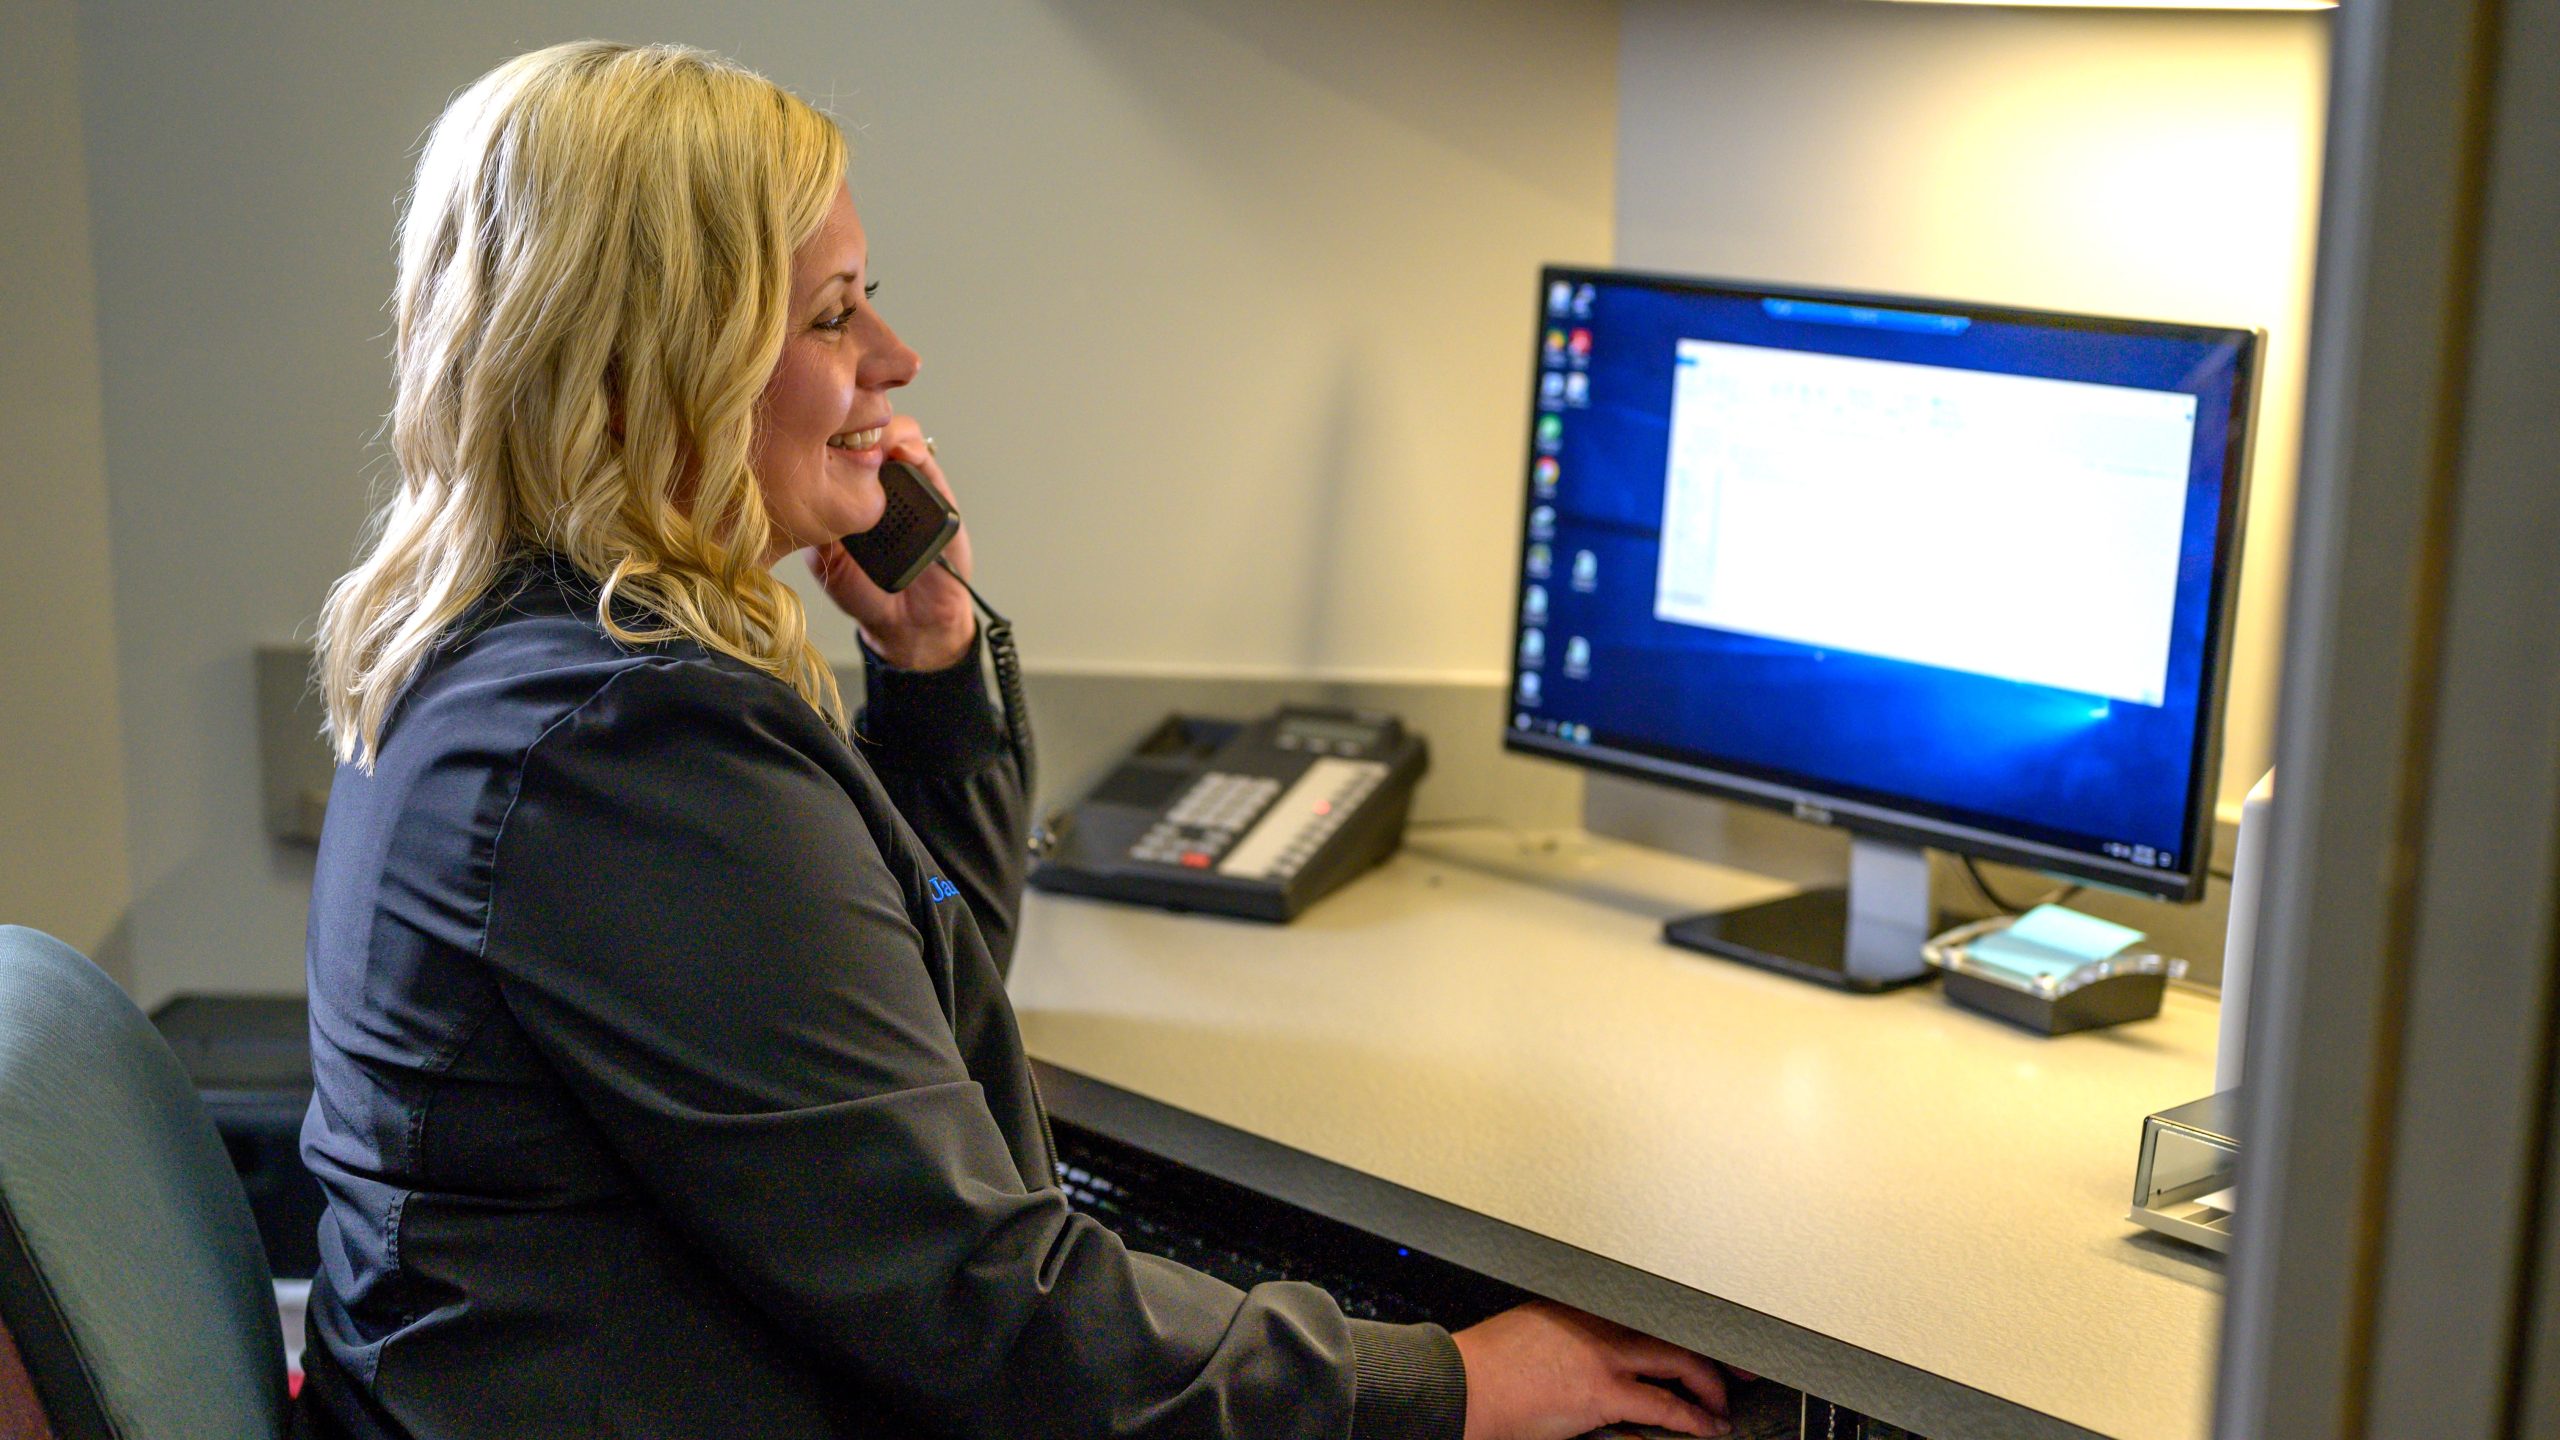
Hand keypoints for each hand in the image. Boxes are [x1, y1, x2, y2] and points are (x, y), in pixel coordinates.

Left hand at [804, 417, 976, 670]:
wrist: (910, 622)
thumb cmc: (864, 593)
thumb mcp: (823, 557)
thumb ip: (811, 523)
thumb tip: (788, 488)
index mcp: (842, 490)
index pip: (830, 443)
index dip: (819, 428)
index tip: (803, 426)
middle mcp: (873, 480)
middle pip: (860, 427)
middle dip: (848, 418)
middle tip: (833, 422)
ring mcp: (904, 482)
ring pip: (892, 431)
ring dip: (878, 428)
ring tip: (865, 436)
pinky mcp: (935, 490)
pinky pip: (922, 456)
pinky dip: (910, 446)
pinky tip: (898, 450)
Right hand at [1452, 1302, 1742, 1439]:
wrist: (1463, 1383)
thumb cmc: (1485, 1366)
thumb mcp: (1530, 1329)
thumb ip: (1568, 1337)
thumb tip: (1594, 1361)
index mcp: (1580, 1305)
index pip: (1647, 1311)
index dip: (1679, 1326)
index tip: (1695, 1339)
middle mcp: (1598, 1322)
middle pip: (1673, 1329)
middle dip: (1713, 1353)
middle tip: (1734, 1373)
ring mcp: (1603, 1356)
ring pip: (1680, 1361)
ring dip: (1709, 1387)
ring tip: (1720, 1406)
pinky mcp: (1602, 1393)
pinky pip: (1665, 1405)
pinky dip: (1694, 1418)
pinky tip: (1706, 1427)